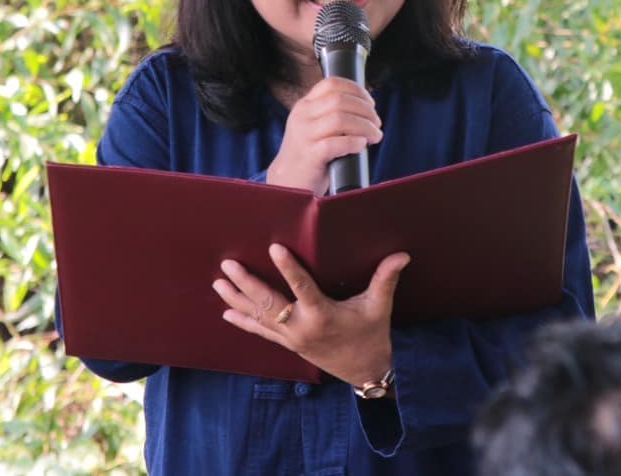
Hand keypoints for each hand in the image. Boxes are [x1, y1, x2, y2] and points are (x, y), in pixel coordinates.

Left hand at [213, 243, 409, 389]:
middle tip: (229, 265)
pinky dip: (244, 322)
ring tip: (219, 283)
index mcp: (323, 315)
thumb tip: (401, 255)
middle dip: (247, 283)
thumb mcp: (378, 307)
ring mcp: (292, 339)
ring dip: (237, 300)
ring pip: (259, 317)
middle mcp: (302, 328)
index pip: (302, 287)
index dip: (288, 268)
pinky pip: (261, 333)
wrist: (366, 372)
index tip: (274, 248)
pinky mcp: (288, 345)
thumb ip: (385, 279)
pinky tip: (227, 312)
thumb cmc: (372, 335)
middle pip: (269, 304)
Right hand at [266, 77, 381, 194]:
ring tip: (375, 136)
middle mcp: (302, 117)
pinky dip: (354, 142)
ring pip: (340, 119)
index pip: (331, 84)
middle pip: (340, 100)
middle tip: (377, 123)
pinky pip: (335, 143)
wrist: (288, 183)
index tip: (371, 103)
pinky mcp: (309, 156)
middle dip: (366, 110)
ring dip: (365, 126)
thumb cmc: (309, 155)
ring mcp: (304, 136)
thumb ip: (332, 114)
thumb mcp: (315, 127)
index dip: (356, 90)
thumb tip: (368, 109)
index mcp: (305, 106)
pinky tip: (361, 146)